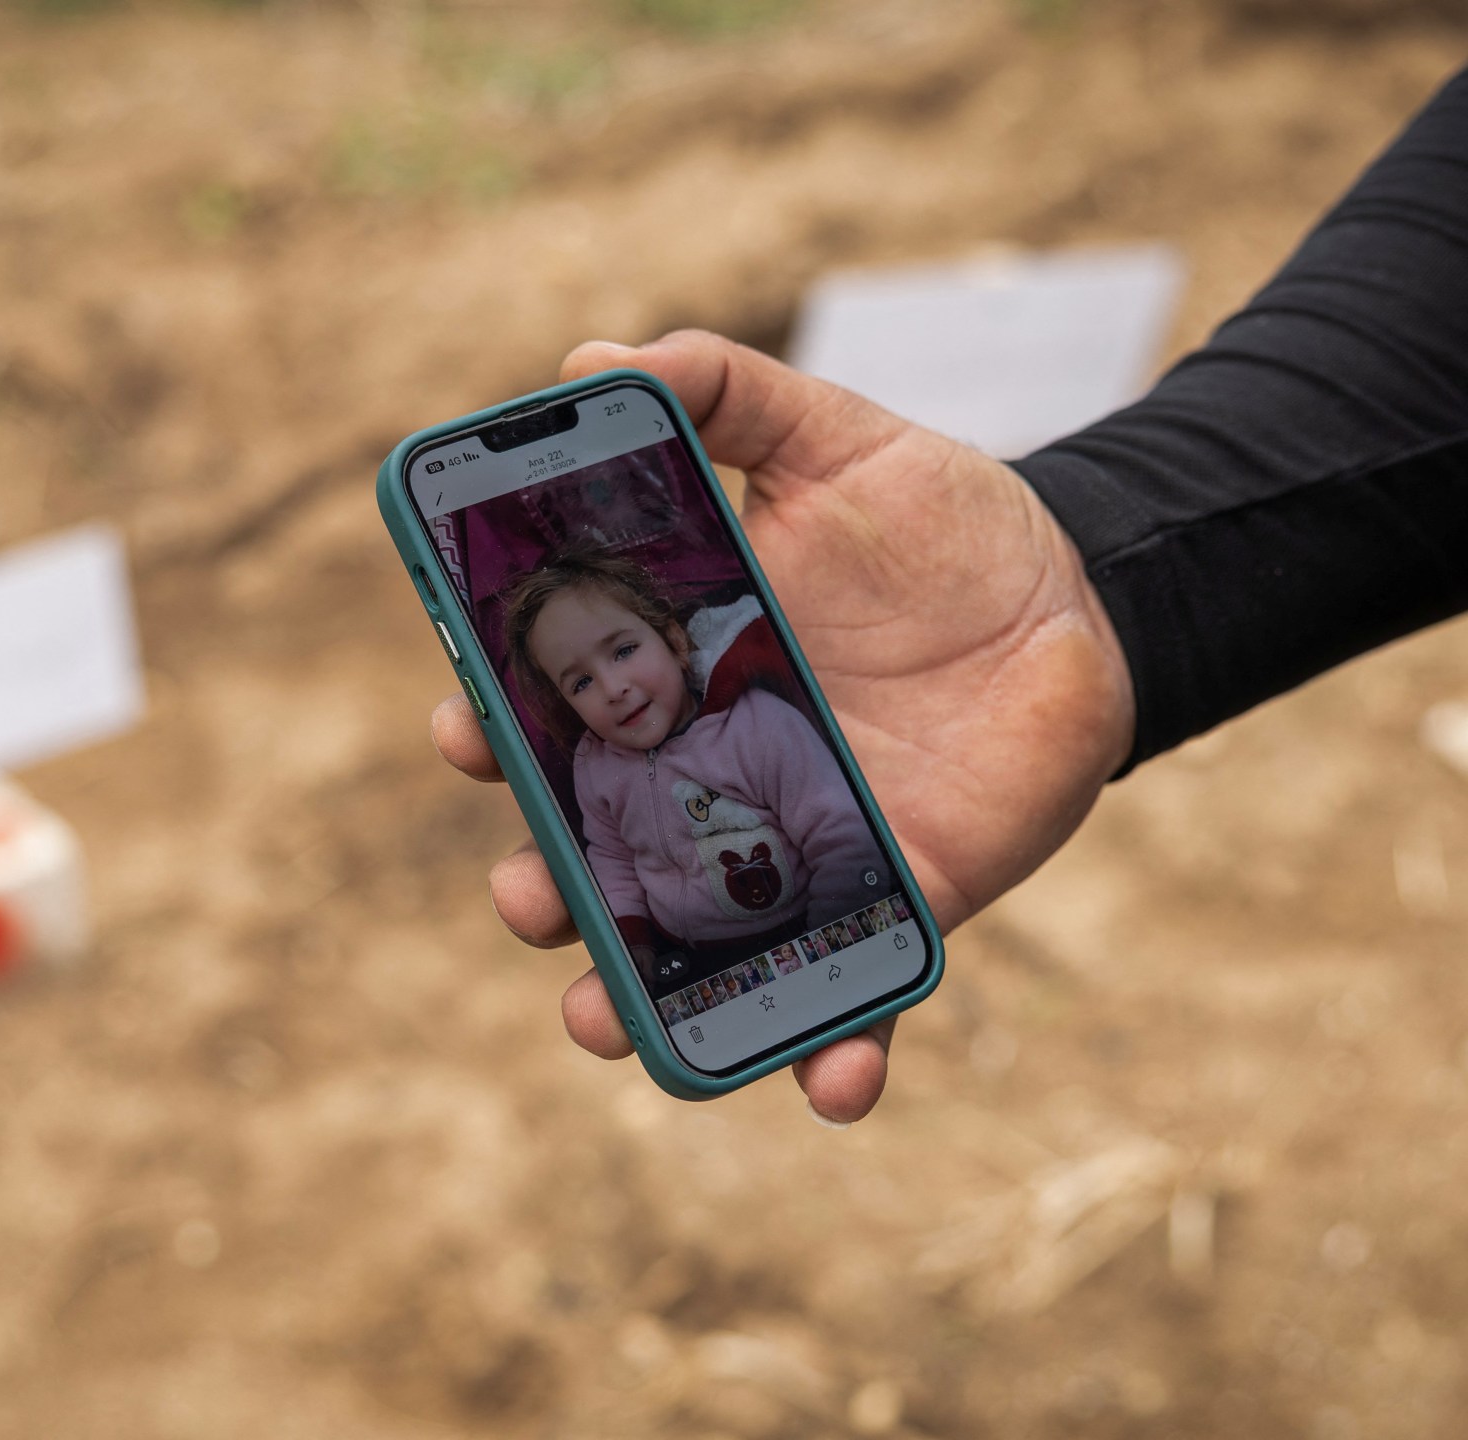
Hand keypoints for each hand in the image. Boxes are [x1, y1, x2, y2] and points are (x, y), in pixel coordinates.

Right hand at [433, 331, 1134, 1121]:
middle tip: (529, 895)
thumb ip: (723, 395)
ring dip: (637, 996)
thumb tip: (591, 359)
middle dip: (546, 884)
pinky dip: (835, 1051)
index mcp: (671, 673)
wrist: (1078, 593)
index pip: (555, 714)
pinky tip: (831, 1085)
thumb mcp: (831, 439)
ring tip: (603, 1021)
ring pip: (693, 942)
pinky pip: (853, 991)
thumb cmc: (936, 518)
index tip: (463, 727)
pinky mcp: (890, 897)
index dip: (495, 727)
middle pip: (599, 848)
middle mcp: (711, 774)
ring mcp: (794, 847)